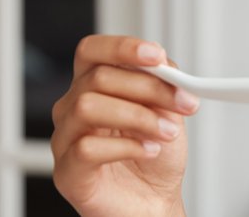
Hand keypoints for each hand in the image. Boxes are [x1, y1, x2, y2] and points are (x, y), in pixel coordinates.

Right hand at [51, 36, 198, 216]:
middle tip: (183, 102)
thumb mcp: (167, 111)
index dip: (122, 47)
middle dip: (149, 87)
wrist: (152, 201)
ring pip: (88, 106)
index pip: (93, 51)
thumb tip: (167, 67)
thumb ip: (164, 84)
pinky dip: (126, 146)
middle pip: (99, 77)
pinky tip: (148, 151)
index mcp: (94, 85)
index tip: (157, 55)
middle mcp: (73, 107)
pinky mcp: (67, 171)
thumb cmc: (153, 155)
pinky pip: (87, 148)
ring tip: (167, 132)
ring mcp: (65, 139)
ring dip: (138, 116)